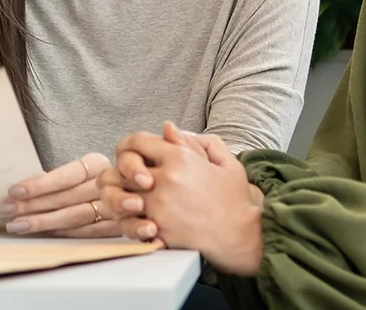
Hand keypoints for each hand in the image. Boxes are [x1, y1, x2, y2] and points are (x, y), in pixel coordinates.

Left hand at [0, 152, 117, 236]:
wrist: (141, 184)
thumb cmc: (101, 175)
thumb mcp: (86, 166)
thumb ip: (60, 176)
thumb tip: (23, 188)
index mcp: (98, 163)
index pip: (65, 175)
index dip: (39, 184)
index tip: (14, 190)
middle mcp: (108, 184)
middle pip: (65, 198)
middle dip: (32, 205)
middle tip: (5, 209)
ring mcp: (116, 207)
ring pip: (74, 217)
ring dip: (42, 222)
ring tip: (17, 225)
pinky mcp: (119, 226)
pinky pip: (87, 232)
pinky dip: (64, 233)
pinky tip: (44, 234)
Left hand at [102, 123, 262, 275]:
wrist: (243, 238)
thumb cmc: (235, 200)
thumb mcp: (224, 162)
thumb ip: (195, 141)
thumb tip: (168, 128)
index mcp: (179, 158)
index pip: (137, 142)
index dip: (133, 147)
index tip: (138, 156)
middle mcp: (165, 180)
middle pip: (124, 169)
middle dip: (126, 173)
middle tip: (135, 181)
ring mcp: (159, 207)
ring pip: (122, 196)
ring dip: (125, 197)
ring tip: (136, 201)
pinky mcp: (158, 231)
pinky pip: (130, 222)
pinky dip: (131, 220)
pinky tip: (142, 220)